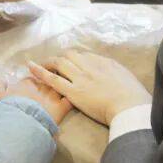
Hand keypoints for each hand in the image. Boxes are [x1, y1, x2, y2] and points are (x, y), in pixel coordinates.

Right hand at [0, 78, 72, 124]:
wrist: (18, 126)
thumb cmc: (6, 112)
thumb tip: (1, 81)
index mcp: (27, 82)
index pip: (34, 75)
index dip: (36, 78)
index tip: (35, 83)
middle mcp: (42, 86)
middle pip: (50, 78)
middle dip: (51, 79)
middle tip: (53, 82)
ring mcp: (52, 96)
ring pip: (62, 85)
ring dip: (64, 84)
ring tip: (66, 86)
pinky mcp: (61, 108)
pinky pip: (70, 100)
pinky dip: (72, 98)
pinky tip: (74, 98)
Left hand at [28, 51, 150, 126]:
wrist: (129, 106)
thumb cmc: (132, 95)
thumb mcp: (124, 75)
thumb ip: (113, 71)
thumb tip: (107, 70)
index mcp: (102, 62)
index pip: (83, 56)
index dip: (74, 60)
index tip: (70, 65)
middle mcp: (89, 66)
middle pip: (69, 56)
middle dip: (59, 59)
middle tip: (52, 64)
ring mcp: (80, 78)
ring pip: (59, 64)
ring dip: (48, 63)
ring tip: (39, 65)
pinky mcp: (73, 92)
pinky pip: (53, 79)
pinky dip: (40, 72)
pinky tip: (30, 67)